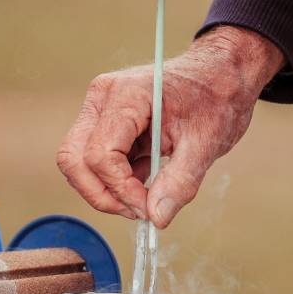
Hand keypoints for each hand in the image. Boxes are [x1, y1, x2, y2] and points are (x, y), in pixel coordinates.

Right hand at [56, 26, 283, 227]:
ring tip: (146, 192)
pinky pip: (92, 160)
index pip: (100, 154)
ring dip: (106, 189)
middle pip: (74, 159)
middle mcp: (103, 98)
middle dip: (102, 194)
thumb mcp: (206, 144)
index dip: (120, 189)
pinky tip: (145, 175)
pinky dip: (113, 179)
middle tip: (138, 211)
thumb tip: (156, 217)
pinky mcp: (104, 122)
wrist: (219, 76)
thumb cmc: (215, 99)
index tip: (147, 208)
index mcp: (126, 95)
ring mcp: (99, 109)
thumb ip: (180, 182)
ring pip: (78, 163)